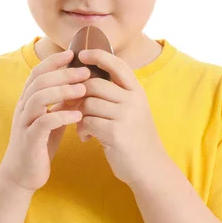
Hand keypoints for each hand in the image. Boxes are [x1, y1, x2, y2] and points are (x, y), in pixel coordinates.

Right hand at [0, 49, 90, 191]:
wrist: (22, 175)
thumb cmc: (40, 145)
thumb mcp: (52, 119)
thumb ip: (61, 103)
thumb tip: (79, 85)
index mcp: (27, 100)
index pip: (37, 73)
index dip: (53, 61)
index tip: (72, 53)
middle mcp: (23, 108)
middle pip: (39, 81)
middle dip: (63, 74)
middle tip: (85, 71)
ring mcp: (24, 123)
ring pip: (39, 98)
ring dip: (62, 91)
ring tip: (83, 90)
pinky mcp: (29, 140)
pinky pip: (43, 123)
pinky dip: (61, 116)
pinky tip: (77, 116)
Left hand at [74, 48, 165, 185]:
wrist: (150, 167)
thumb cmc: (134, 137)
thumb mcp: (131, 109)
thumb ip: (115, 93)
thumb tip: (87, 77)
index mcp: (137, 91)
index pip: (117, 64)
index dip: (98, 55)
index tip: (81, 55)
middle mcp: (133, 100)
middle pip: (94, 83)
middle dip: (78, 92)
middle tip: (71, 103)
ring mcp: (126, 116)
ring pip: (88, 103)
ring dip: (79, 113)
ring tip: (81, 124)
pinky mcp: (116, 133)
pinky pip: (88, 121)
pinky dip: (82, 129)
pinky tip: (85, 137)